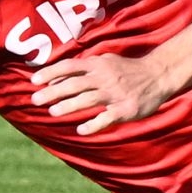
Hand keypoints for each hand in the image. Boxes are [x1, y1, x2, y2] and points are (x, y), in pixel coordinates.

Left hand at [29, 52, 185, 135]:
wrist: (158, 75)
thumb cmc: (127, 69)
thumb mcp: (105, 62)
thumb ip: (81, 69)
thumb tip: (54, 78)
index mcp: (98, 64)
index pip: (69, 66)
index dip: (50, 73)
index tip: (34, 81)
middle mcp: (104, 77)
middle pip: (74, 84)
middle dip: (53, 92)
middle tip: (35, 100)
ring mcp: (115, 94)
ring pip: (88, 100)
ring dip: (68, 106)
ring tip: (53, 112)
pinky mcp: (125, 109)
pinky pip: (106, 118)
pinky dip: (93, 124)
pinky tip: (81, 130)